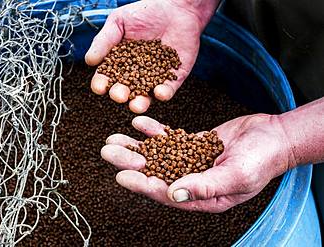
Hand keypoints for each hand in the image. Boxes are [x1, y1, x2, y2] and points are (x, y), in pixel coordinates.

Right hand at [85, 0, 218, 112]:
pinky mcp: (173, 78)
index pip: (107, 77)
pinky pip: (168, 89)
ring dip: (140, 102)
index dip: (101, 83)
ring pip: (146, 96)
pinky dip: (164, 93)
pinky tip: (159, 92)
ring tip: (137, 105)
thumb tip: (89, 61)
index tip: (100, 86)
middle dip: (120, 94)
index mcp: (119, 64)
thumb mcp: (119, 22)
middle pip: (124, 90)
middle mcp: (135, 75)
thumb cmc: (145, 13)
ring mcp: (155, 78)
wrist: (176, 7)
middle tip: (119, 95)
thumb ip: (104, 41)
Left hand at [101, 115, 292, 211]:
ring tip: (113, 138)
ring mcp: (191, 161)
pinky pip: (169, 139)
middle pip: (154, 172)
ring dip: (136, 147)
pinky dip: (154, 132)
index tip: (120, 176)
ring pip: (157, 155)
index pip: (164, 192)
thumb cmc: (262, 160)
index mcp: (201, 196)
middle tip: (107, 151)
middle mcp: (192, 180)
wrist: (274, 136)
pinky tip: (138, 122)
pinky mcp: (193, 144)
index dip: (141, 185)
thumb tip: (173, 194)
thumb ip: (205, 185)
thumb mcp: (236, 175)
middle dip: (130, 163)